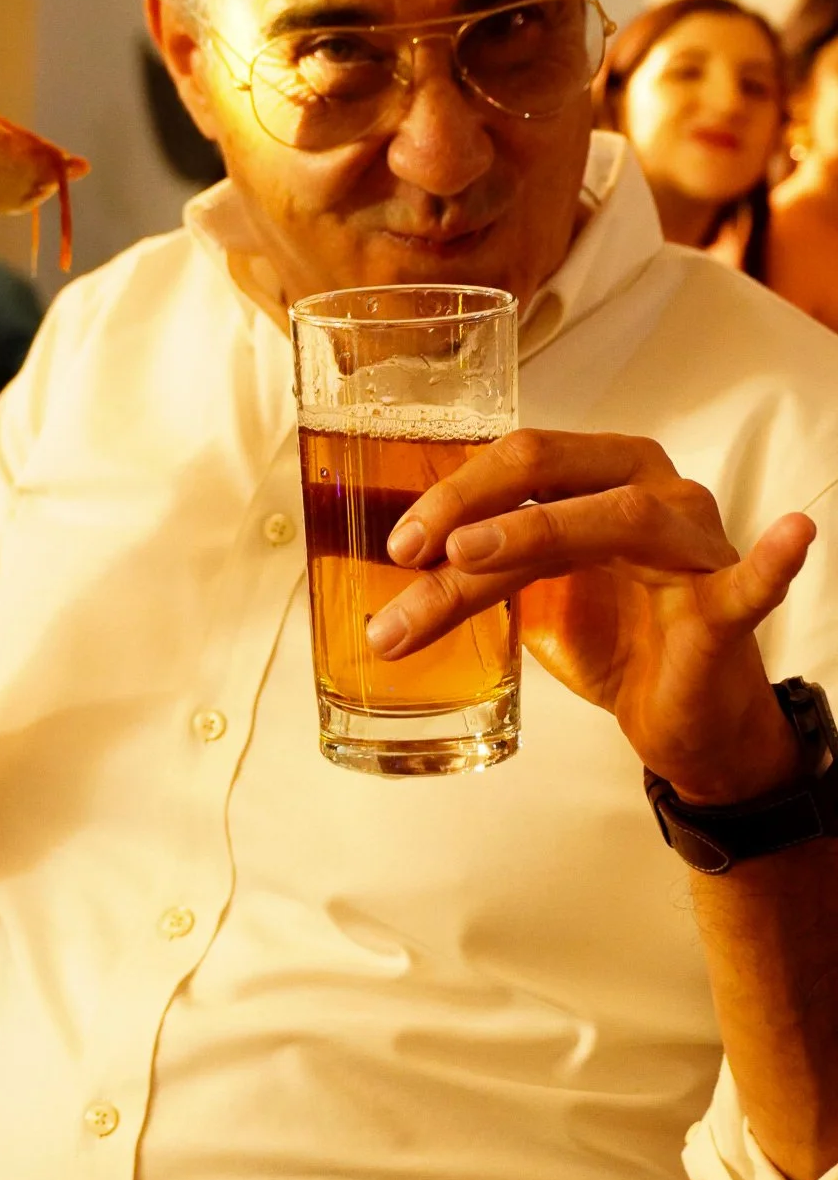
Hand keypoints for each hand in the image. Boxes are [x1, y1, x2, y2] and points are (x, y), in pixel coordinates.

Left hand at [365, 429, 815, 802]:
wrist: (685, 722)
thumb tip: (388, 589)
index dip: (452, 493)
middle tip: (411, 552)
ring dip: (535, 532)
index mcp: (599, 474)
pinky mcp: (724, 607)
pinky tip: (791, 536)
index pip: (518, 457)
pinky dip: (771, 562)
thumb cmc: (612, 639)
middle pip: (551, 465)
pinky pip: (750, 583)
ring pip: (617, 516)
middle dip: (470, 504)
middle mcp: (649, 489)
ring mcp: (693, 544)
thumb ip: (471, 580)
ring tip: (470, 556)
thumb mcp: (526, 604)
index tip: (399, 545)